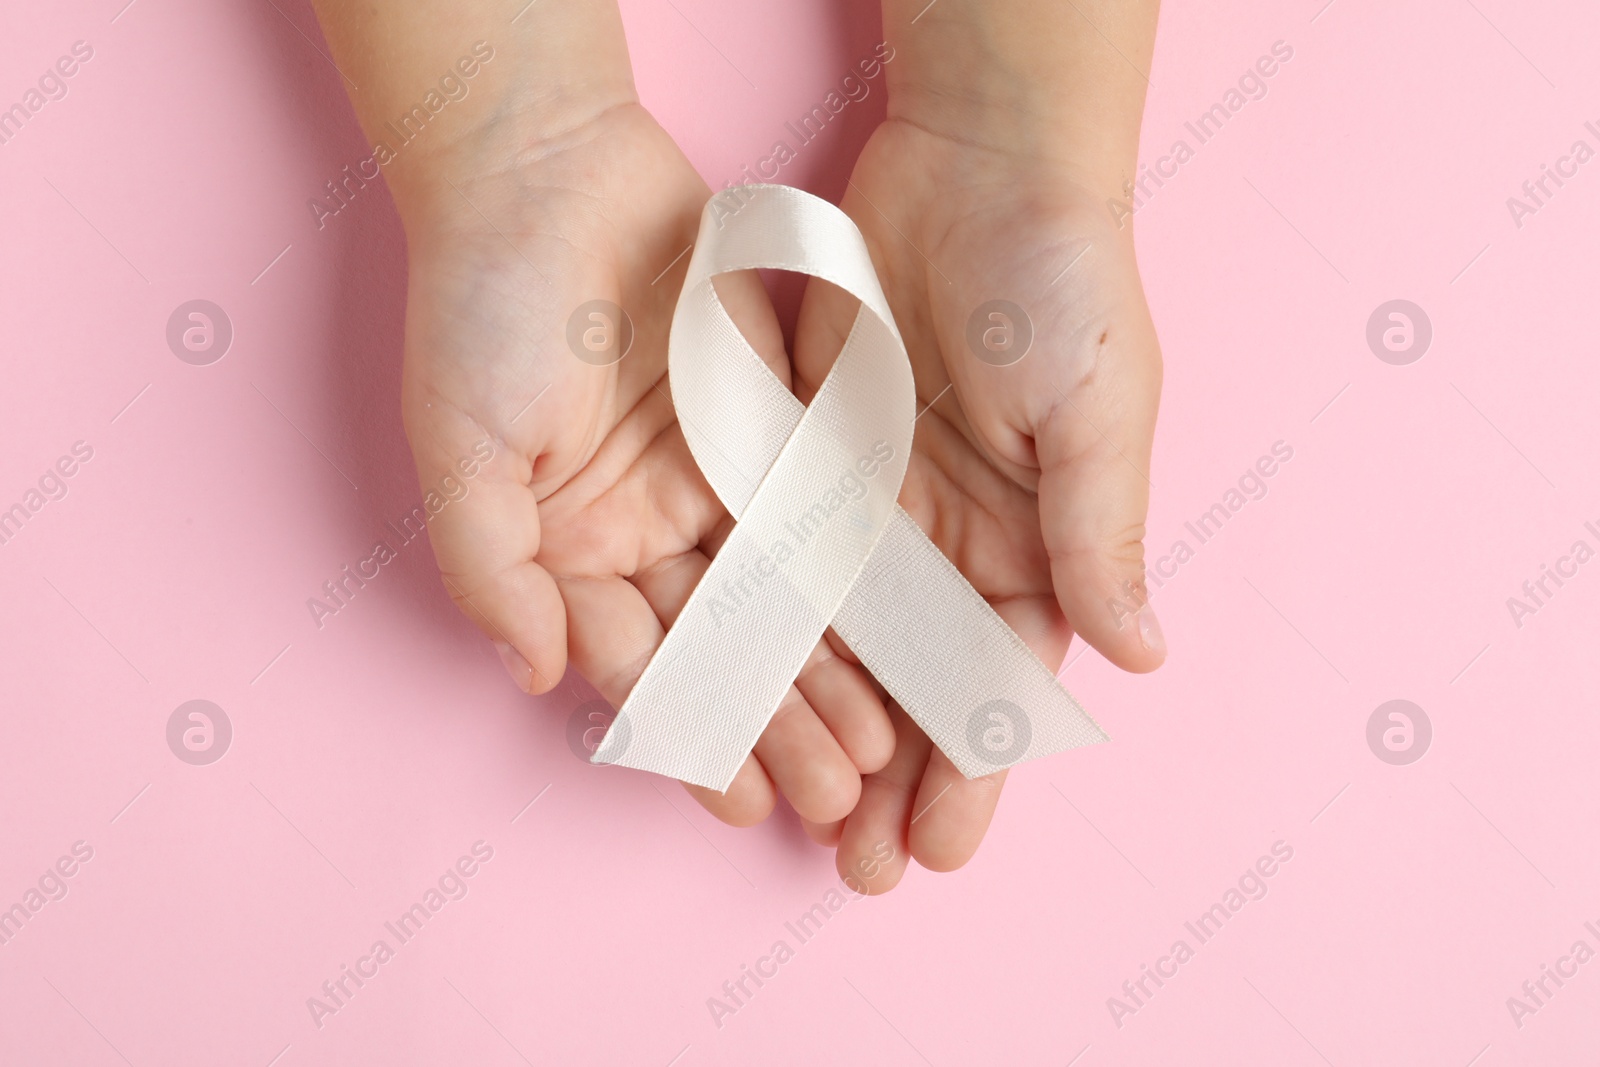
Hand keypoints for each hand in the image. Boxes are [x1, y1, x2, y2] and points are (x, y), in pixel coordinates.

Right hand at [399, 101, 895, 828]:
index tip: (745, 803)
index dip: (693, 735)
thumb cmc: (484, 308)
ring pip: (784, 594)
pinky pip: (821, 510)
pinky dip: (855, 574)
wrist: (547, 170)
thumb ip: (494, 568)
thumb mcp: (462, 447)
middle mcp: (647, 528)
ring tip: (880, 747)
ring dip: (827, 672)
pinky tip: (896, 631)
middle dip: (778, 724)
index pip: (641, 665)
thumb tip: (538, 675)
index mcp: (572, 549)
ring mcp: (713, 478)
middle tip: (838, 797)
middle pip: (724, 645)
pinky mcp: (773, 423)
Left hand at [794, 116, 1164, 889]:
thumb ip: (1101, 537)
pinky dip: (762, 635)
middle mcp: (953, 546)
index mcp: (1036, 548)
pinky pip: (779, 564)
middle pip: (914, 687)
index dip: (973, 772)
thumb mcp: (1099, 412)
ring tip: (789, 818)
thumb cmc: (1063, 284)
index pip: (999, 684)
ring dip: (818, 732)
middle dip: (891, 783)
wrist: (978, 167)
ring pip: (840, 646)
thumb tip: (1141, 660)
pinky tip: (735, 700)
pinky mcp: (807, 464)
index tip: (939, 851)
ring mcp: (876, 511)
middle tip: (857, 871)